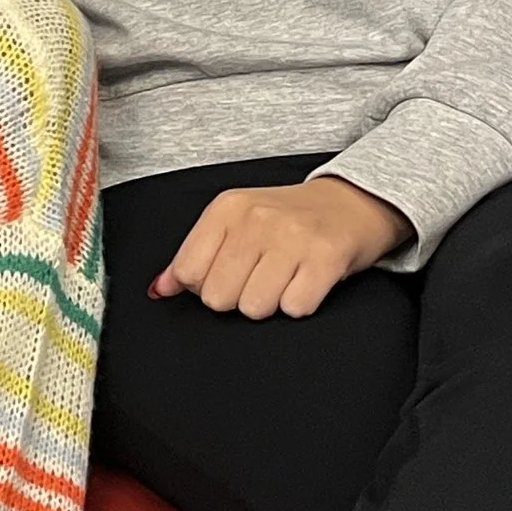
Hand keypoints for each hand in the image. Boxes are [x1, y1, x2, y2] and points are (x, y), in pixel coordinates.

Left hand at [152, 176, 411, 318]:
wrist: (353, 202)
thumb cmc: (286, 219)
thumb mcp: (234, 223)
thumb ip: (192, 257)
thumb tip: (158, 290)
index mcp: (226, 209)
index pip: (188, 272)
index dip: (205, 285)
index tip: (227, 275)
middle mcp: (256, 219)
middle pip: (218, 297)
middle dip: (237, 298)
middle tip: (260, 278)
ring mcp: (292, 237)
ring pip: (254, 307)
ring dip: (270, 303)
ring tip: (284, 279)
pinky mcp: (326, 258)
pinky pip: (295, 308)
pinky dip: (300, 304)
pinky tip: (306, 282)